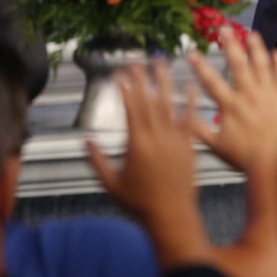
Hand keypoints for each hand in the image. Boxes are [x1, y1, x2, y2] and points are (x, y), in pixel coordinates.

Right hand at [88, 60, 210, 266]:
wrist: (172, 216)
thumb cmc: (139, 204)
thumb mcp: (111, 184)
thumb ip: (97, 161)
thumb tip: (85, 141)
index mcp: (137, 145)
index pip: (131, 109)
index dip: (126, 89)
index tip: (120, 73)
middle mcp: (158, 138)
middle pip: (150, 102)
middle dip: (143, 80)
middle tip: (138, 61)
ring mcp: (176, 141)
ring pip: (170, 105)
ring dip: (165, 83)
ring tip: (163, 63)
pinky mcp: (190, 146)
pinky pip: (191, 120)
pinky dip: (190, 102)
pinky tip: (191, 85)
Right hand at [186, 31, 276, 173]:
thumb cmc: (246, 157)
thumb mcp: (216, 146)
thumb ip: (198, 129)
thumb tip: (180, 116)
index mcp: (231, 107)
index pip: (212, 82)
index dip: (200, 66)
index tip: (191, 53)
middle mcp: (250, 97)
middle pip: (239, 65)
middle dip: (230, 45)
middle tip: (224, 29)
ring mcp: (269, 96)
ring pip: (262, 66)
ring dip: (257, 48)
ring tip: (252, 34)